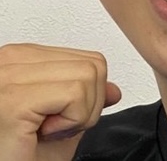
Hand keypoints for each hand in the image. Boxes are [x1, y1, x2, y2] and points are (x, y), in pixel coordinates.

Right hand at [0, 43, 120, 160]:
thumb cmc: (18, 156)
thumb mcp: (62, 125)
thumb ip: (86, 100)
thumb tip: (114, 90)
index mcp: (22, 59)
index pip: (87, 58)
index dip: (87, 95)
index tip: (57, 117)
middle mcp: (12, 60)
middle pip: (92, 64)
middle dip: (87, 105)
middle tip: (53, 127)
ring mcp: (11, 75)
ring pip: (88, 75)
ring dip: (78, 115)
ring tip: (45, 129)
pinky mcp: (16, 98)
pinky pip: (76, 94)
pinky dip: (72, 121)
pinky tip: (43, 133)